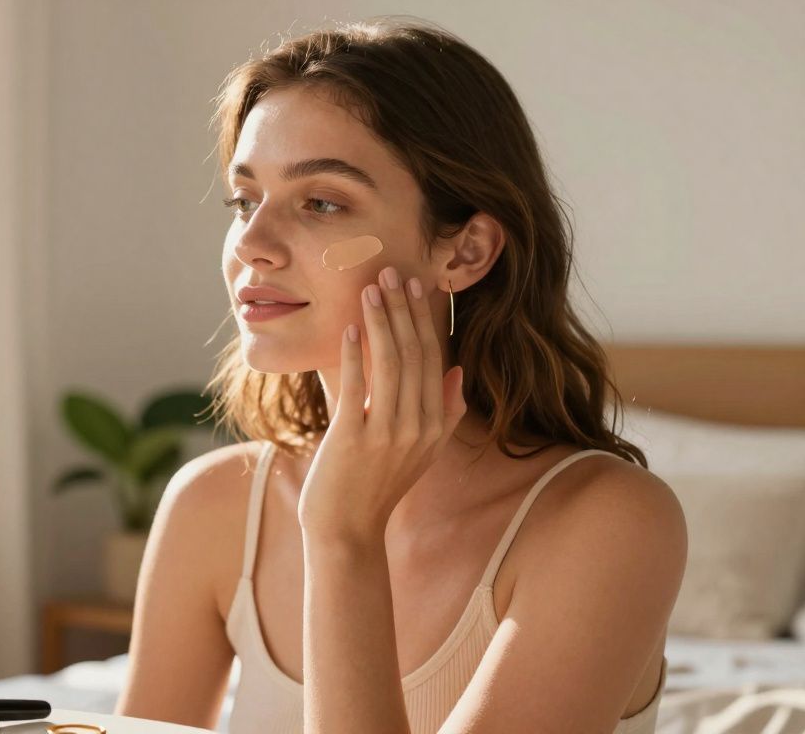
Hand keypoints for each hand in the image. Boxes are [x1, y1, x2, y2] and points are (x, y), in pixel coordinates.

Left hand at [297, 266, 467, 545]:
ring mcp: (387, 433)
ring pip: (390, 363)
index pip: (435, 359)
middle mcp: (419, 427)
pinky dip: (352, 354)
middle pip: (415, 354)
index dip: (428, 319)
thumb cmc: (377, 487)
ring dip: (380, 321)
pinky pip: (357, 386)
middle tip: (394, 272)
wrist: (347, 531)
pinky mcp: (353, 438)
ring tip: (371, 288)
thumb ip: (444, 412)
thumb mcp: (422, 452)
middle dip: (405, 309)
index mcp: (436, 425)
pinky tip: (348, 328)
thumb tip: (458, 370)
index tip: (421, 285)